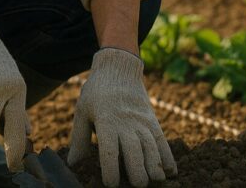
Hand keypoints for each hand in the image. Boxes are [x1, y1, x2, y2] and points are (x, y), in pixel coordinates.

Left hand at [68, 48, 176, 186]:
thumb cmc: (96, 92)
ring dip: (154, 166)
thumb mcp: (82, 111)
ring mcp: (141, 121)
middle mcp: (125, 122)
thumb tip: (73, 164)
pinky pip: (162, 140)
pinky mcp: (152, 120)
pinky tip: (171, 172)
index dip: (111, 169)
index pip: (109, 149)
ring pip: (151, 146)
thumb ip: (79, 139)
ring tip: (156, 182)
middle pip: (134, 150)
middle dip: (137, 171)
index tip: (111, 184)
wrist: (119, 69)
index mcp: (105, 121)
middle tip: (138, 186)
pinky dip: (168, 156)